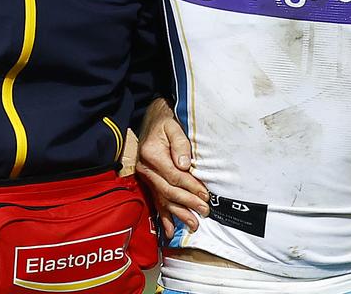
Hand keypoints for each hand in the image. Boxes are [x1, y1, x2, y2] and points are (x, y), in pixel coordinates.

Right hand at [134, 99, 208, 238]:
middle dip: (188, 203)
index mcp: (151, 154)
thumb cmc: (165, 122)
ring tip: (193, 225)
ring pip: (163, 199)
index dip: (190, 186)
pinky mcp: (149, 182)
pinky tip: (170, 231)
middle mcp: (146, 169)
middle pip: (169, 190)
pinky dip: (164, 217)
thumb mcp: (174, 126)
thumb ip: (180, 143)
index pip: (174, 176)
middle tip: (205, 211)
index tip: (205, 194)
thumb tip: (184, 165)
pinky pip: (156, 201)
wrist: (152, 119)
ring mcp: (146, 177)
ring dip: (179, 214)